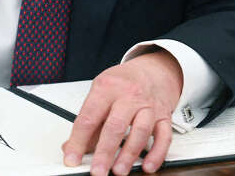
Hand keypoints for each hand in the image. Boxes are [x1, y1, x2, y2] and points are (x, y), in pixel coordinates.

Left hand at [62, 50, 182, 174]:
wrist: (154, 69)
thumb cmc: (124, 82)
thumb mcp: (100, 92)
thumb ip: (88, 120)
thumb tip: (71, 147)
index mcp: (107, 88)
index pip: (88, 117)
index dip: (78, 141)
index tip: (72, 159)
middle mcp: (129, 95)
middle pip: (115, 126)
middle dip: (105, 152)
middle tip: (97, 171)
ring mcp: (148, 106)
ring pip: (140, 131)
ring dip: (129, 154)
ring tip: (118, 170)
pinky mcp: (164, 116)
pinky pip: (164, 136)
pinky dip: (157, 153)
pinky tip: (148, 166)